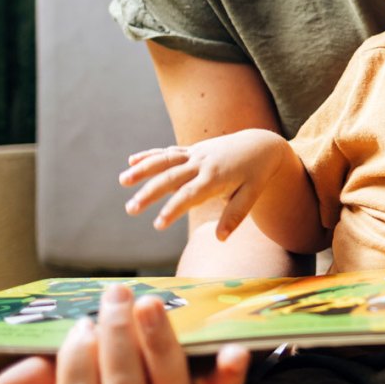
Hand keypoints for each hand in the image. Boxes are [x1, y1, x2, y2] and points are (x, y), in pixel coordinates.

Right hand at [0, 284, 248, 383]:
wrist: (182, 349)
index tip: (81, 323)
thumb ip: (49, 371)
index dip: (77, 361)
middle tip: (117, 294)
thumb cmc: (125, 352)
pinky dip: (230, 372)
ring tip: (149, 302)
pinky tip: (234, 349)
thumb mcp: (87, 359)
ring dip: (158, 343)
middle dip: (117, 339)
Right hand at [121, 129, 288, 239]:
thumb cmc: (256, 173)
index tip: (157, 224)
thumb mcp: (252, 194)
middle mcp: (202, 163)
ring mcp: (196, 154)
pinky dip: (151, 155)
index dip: (173, 209)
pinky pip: (170, 152)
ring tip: (123, 180)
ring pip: (166, 160)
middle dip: (149, 193)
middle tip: (130, 209)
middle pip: (171, 178)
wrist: (261, 145)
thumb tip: (221, 239)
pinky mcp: (193, 150)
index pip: (190, 195)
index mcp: (216, 178)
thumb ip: (235, 215)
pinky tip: (132, 160)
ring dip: (143, 169)